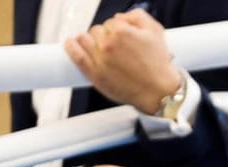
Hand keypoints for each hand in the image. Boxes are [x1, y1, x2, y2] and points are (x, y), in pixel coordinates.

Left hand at [65, 9, 184, 115]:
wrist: (157, 89)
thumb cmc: (158, 62)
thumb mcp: (155, 30)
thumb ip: (137, 16)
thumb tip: (117, 17)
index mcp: (122, 31)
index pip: (110, 22)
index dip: (117, 29)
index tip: (122, 37)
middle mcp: (108, 44)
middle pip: (97, 30)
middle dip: (103, 34)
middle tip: (112, 44)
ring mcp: (99, 60)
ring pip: (84, 40)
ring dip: (87, 39)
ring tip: (92, 43)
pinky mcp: (94, 74)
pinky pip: (77, 57)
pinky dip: (71, 47)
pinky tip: (69, 43)